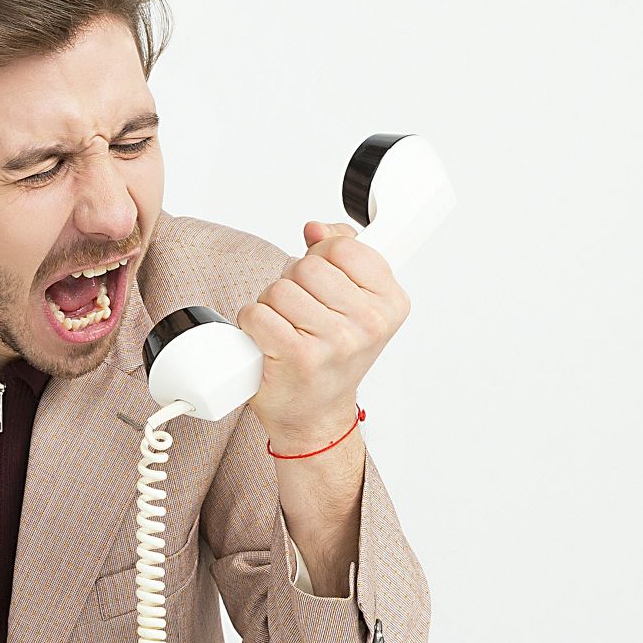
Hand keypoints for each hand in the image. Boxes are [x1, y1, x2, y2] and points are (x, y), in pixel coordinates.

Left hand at [235, 221, 410, 449]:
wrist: (316, 414)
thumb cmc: (332, 358)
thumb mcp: (353, 302)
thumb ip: (342, 254)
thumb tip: (316, 228)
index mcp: (390, 303)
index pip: (344, 246)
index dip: (322, 257)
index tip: (325, 281)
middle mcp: (368, 323)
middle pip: (306, 267)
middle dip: (293, 283)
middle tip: (300, 313)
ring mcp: (335, 341)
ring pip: (279, 289)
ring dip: (271, 305)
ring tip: (286, 328)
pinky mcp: (298, 357)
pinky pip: (258, 314)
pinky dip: (252, 324)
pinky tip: (268, 340)